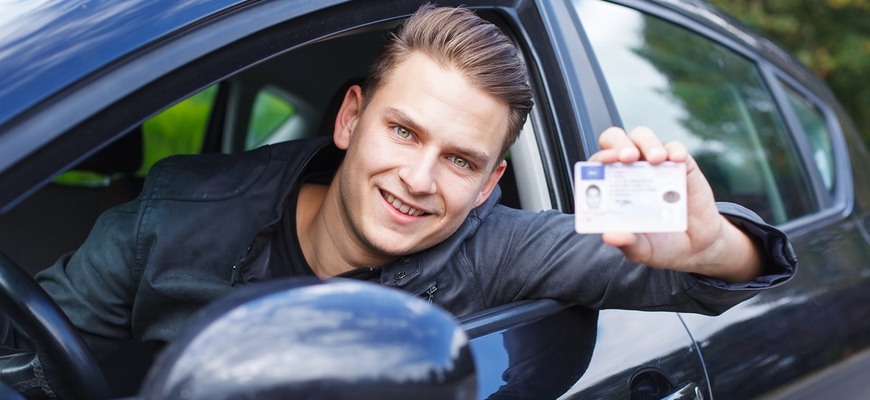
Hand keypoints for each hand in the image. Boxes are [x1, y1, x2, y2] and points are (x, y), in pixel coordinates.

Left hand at [588, 126, 761, 282]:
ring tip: (656, 159)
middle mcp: (629, 171)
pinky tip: (676, 160)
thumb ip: (627, 243)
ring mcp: (654, 165)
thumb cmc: (660, 245)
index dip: (598, 160)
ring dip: (646, 143)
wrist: (696, 247)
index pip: (597, 165)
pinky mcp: (680, 165)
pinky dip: (675, 150)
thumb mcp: (642, 250)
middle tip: (627, 157)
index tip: (605, 163)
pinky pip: (675, 148)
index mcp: (613, 188)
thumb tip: (609, 235)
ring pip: (642, 137)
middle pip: (615, 141)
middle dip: (618, 144)